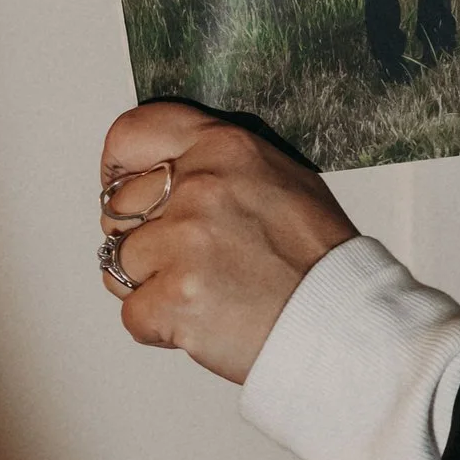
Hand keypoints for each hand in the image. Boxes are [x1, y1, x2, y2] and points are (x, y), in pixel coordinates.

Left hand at [98, 102, 355, 383]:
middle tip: (177, 258)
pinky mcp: (173, 298)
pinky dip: (159, 325)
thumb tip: (168, 170)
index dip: (117, 166)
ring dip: (148, 283)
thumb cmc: (319, 258)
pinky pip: (132, 313)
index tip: (120, 186)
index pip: (132, 134)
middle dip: (139, 236)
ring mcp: (183, 244)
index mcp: (224, 149)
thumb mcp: (282, 177)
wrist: (342, 322)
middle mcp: (200, 189)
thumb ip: (218, 164)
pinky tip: (200, 317)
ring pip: (118, 262)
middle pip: (118, 208)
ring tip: (199, 290)